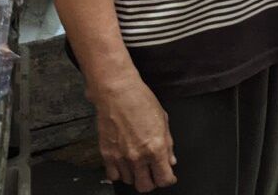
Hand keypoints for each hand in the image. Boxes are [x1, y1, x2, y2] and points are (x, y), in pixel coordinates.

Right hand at [92, 75, 176, 191]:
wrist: (117, 92)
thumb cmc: (141, 101)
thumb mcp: (163, 120)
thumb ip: (168, 144)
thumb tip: (170, 160)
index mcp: (156, 148)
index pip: (164, 179)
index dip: (168, 179)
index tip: (169, 176)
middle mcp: (138, 156)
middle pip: (145, 186)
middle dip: (152, 182)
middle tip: (153, 173)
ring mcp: (121, 157)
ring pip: (129, 181)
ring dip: (136, 176)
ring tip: (139, 164)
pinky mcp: (107, 154)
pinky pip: (113, 175)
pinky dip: (120, 173)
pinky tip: (125, 164)